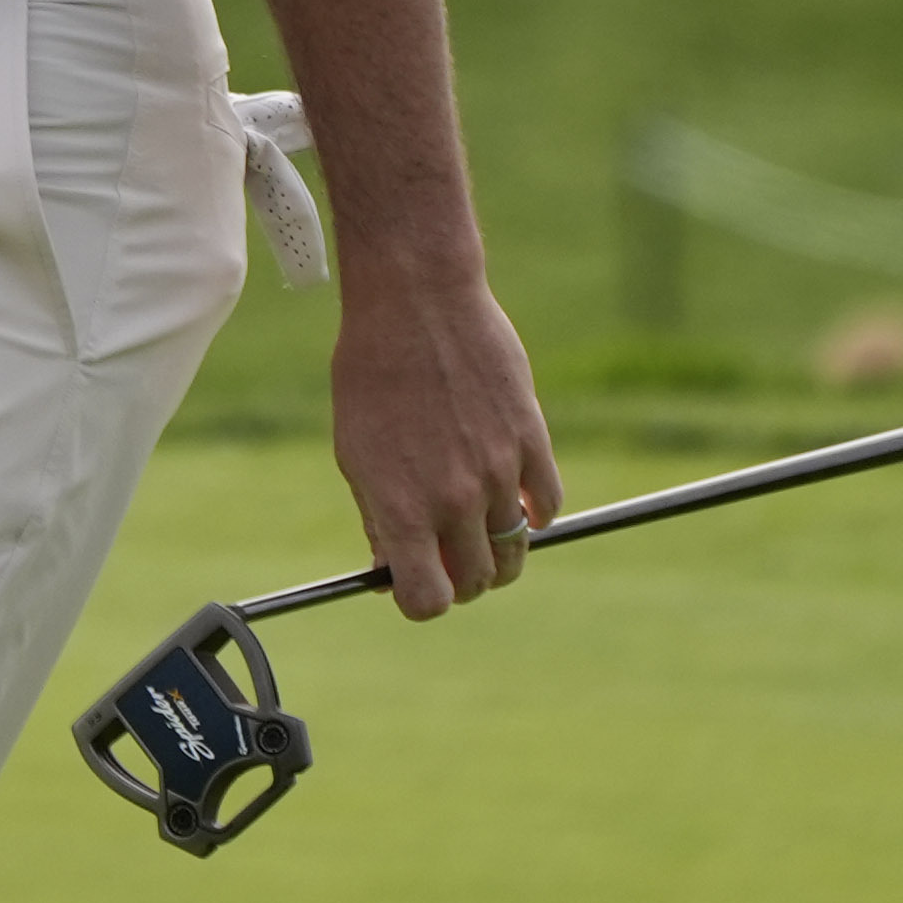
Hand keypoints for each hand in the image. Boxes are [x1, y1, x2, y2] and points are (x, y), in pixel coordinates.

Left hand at [330, 270, 564, 621]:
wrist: (416, 302)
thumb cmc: (371, 374)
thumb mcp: (355, 452)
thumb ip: (380, 517)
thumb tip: (394, 569)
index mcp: (401, 508)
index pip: (426, 600)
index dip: (421, 599)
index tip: (417, 581)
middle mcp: (454, 499)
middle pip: (475, 581)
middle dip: (460, 577)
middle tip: (450, 553)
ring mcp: (498, 471)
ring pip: (515, 550)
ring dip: (499, 551)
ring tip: (482, 530)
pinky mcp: (532, 440)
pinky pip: (547, 505)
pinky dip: (533, 511)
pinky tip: (513, 494)